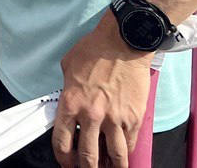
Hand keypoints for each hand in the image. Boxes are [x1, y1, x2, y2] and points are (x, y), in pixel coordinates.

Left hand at [53, 12, 154, 167]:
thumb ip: (66, 89)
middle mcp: (92, 115)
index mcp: (71, 103)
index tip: (66, 162)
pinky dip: (125, 153)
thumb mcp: (68, 66)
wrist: (124, 42)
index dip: (63, 159)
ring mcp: (115, 119)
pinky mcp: (134, 118)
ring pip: (114, 158)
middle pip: (88, 157)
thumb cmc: (95, 49)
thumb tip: (67, 103)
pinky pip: (129, 145)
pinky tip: (121, 155)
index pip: (62, 142)